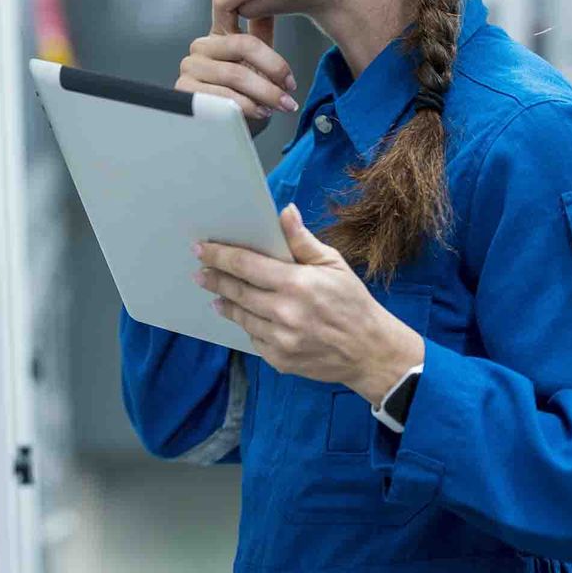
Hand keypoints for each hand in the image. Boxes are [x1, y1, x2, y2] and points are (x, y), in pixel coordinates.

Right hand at [175, 0, 300, 135]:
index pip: (224, 3)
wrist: (232, 126)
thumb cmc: (246, 91)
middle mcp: (201, 47)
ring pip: (236, 73)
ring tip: (282, 104)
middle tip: (291, 85)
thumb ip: (261, 30)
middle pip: (241, 43)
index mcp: (219, 34)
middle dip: (273, 65)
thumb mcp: (258, 59)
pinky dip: (248, 105)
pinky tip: (260, 111)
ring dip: (266, 92)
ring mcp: (190, 68)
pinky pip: (223, 95)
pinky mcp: (185, 91)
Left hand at [194, 204, 424, 402]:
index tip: (201, 249)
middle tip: (200, 272)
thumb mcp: (334, 264)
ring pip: (241, 316)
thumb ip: (302, 241)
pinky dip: (248, 325)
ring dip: (225, 303)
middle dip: (215, 279)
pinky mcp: (280, 360)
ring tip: (216, 294)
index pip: (245, 265)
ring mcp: (281, 340)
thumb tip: (284, 212)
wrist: (371, 352)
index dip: (219, 256)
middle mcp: (284, 312)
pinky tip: (244, 316)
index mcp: (296, 284)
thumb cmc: (353, 303)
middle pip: (237, 291)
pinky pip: (254, 338)